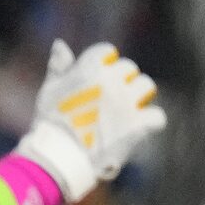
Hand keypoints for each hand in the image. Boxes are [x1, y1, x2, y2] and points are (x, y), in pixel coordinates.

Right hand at [12, 41, 163, 204]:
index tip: (96, 80)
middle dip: (121, 82)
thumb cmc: (49, 125)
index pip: (107, 52)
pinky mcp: (138, 125)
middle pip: (129, 69)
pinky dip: (149, 123)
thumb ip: (58, 68)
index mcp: (88, 70)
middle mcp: (111, 82)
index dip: (103, 65)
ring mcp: (127, 103)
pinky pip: (156, 117)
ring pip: (146, 87)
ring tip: (125, 113)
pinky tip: (137, 130)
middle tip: (108, 102)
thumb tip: (61, 44)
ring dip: (139, 97)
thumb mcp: (49, 92)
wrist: (57, 160)